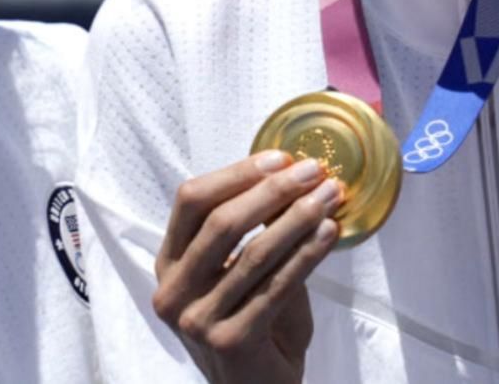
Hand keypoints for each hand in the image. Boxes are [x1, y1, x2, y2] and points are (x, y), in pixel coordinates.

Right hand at [152, 151, 341, 383]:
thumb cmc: (252, 326)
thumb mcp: (239, 275)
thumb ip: (252, 234)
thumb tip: (293, 178)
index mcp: (169, 264)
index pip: (191, 202)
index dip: (235, 174)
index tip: (279, 158)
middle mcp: (173, 291)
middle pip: (220, 223)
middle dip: (272, 190)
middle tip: (313, 171)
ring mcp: (196, 319)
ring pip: (253, 252)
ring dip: (298, 218)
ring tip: (330, 196)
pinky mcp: (229, 341)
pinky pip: (276, 286)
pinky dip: (307, 254)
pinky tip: (329, 233)